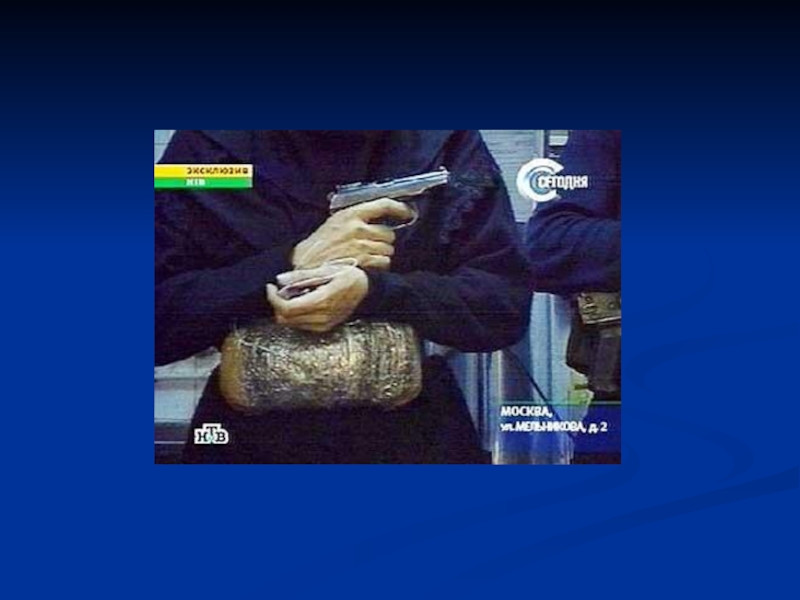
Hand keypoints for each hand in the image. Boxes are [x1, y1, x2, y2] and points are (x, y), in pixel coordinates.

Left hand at [266, 266, 368, 332]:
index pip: (286, 308)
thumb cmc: (348, 276)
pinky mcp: (324, 328)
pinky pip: (300, 325)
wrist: (367, 289)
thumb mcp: (326, 270)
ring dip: (285, 309)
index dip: (273, 298)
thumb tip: (279, 279)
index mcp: (321, 302)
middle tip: (280, 290)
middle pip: (285, 318)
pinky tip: (302, 302)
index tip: (270, 287)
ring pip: (291, 323)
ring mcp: (323, 325)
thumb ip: (301, 276)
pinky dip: (295, 314)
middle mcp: (321, 317)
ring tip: (293, 294)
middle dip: (277, 304)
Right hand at [291, 198, 413, 270]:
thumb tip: (381, 217)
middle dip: (384, 241)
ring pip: (388, 250)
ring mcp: (360, 246)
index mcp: (351, 214)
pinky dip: (379, 266)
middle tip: (372, 246)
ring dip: (382, 255)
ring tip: (367, 257)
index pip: (383, 205)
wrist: (305, 266)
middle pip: (389, 233)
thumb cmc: (319, 246)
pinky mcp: (362, 262)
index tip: (408, 212)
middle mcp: (357, 228)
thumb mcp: (334, 223)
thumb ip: (356, 218)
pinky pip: (384, 263)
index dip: (400, 208)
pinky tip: (367, 266)